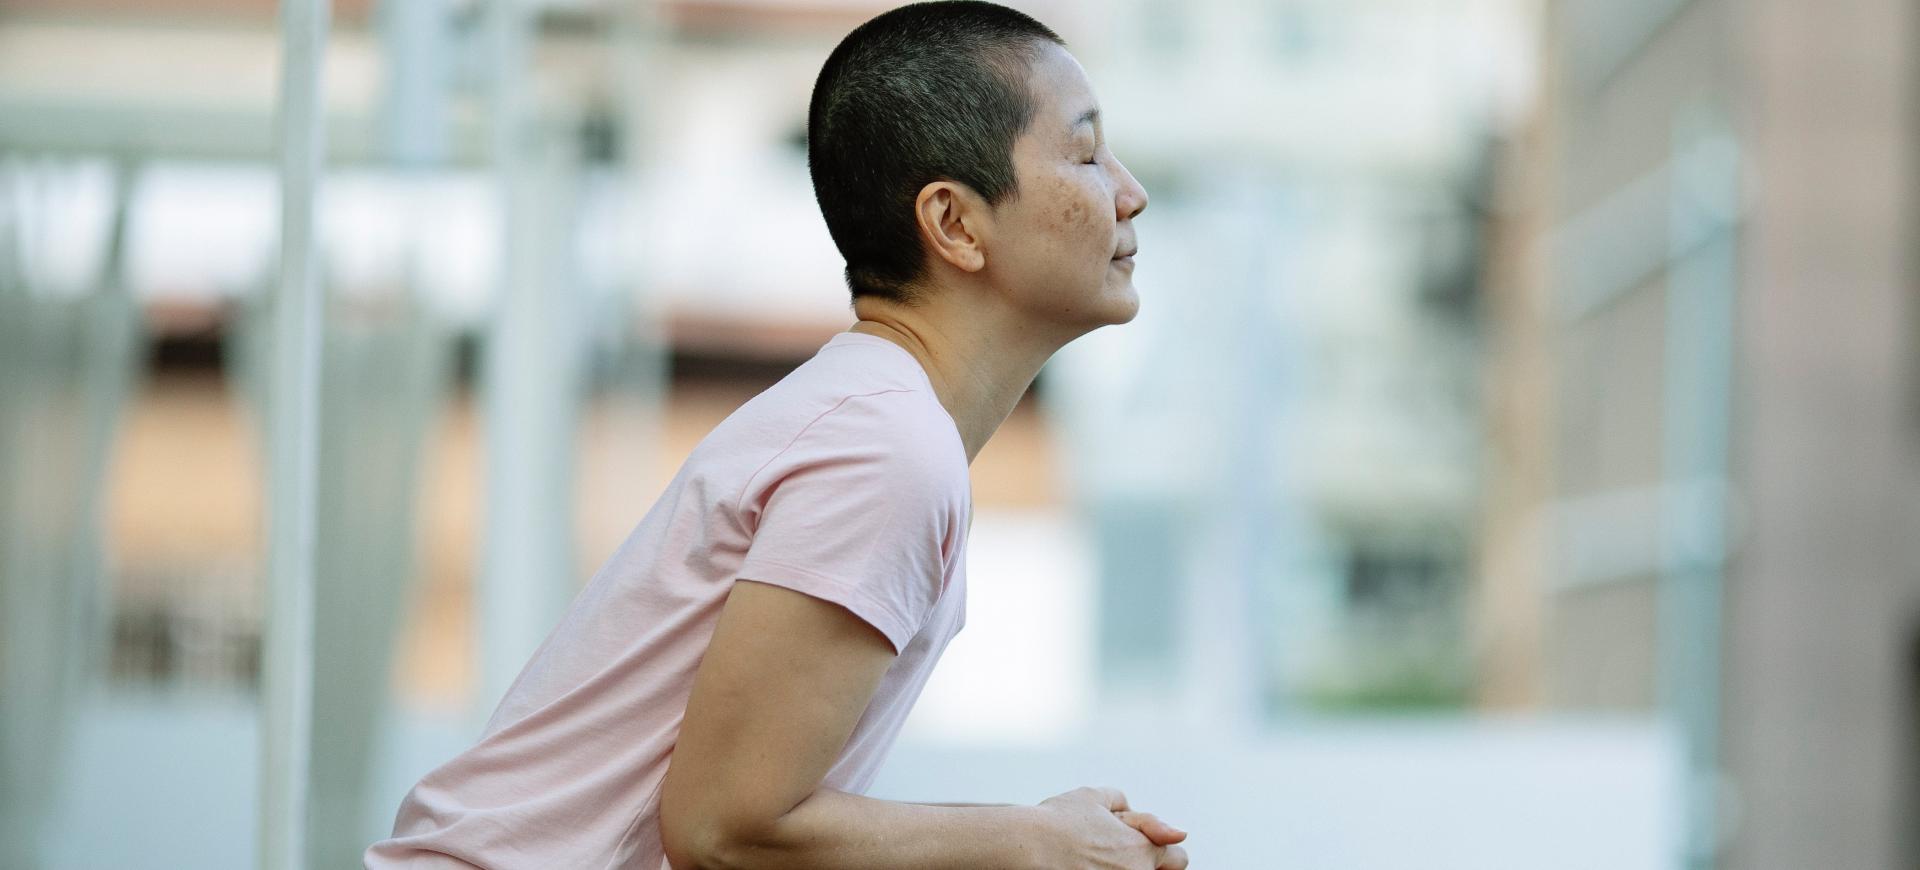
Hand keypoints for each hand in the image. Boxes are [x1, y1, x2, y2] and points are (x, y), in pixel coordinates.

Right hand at [1037, 786, 1189, 868]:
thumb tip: (1133, 812)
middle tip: (1118, 855)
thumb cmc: (1056, 822)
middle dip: (1150, 864)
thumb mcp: (1092, 797)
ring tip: (1093, 860)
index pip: (1179, 858)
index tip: (1139, 845)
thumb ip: (1122, 801)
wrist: (1025, 848)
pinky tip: (1083, 867)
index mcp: (1143, 850)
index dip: (1161, 846)